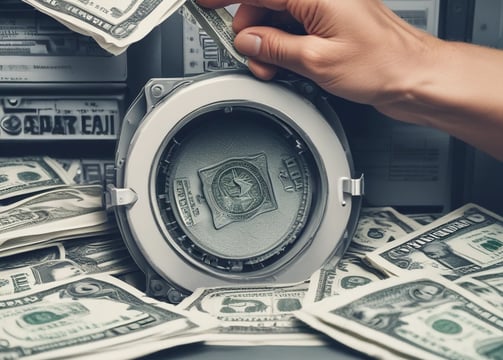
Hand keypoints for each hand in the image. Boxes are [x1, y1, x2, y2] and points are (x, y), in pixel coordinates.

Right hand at [196, 0, 439, 108]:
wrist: (413, 78)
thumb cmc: (383, 65)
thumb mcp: (317, 61)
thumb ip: (275, 48)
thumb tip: (248, 40)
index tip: (205, 3)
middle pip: (266, 4)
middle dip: (253, 31)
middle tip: (253, 57)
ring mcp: (327, 8)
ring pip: (279, 19)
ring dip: (270, 44)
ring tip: (276, 68)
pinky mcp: (331, 23)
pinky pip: (295, 29)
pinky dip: (285, 46)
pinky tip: (288, 64)